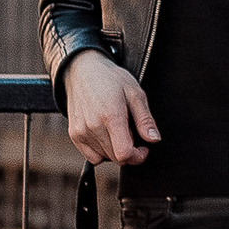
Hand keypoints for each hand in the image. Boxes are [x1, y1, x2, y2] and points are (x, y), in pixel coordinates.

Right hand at [63, 51, 160, 168]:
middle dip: (129, 150)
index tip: (143, 148)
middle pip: (116, 157)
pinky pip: (92, 156)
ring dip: (115, 150)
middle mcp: (93, 126)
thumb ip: (145, 119)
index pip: (124, 154)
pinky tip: (106, 135)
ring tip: (116, 129)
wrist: (82, 71)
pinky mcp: (74, 135)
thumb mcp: (135, 93)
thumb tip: (153, 139)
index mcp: (111, 116)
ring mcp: (81, 132)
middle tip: (131, 132)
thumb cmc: (110, 79)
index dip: (138, 156)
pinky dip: (101, 151)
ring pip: (105, 157)